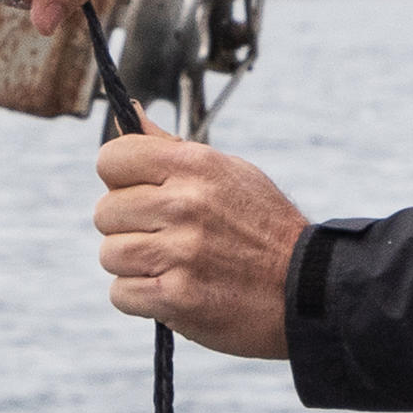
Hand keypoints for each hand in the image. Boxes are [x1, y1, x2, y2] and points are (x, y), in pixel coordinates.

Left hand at [93, 131, 304, 358]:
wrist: (307, 288)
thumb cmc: (263, 226)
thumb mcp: (228, 172)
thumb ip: (172, 148)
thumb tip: (131, 113)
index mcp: (196, 166)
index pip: (112, 158)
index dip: (119, 178)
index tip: (138, 192)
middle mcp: (186, 204)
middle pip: (105, 212)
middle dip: (127, 227)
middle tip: (163, 236)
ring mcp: (181, 252)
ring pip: (109, 255)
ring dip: (133, 265)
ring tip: (170, 265)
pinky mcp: (177, 297)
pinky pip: (121, 294)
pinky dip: (141, 298)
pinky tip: (172, 291)